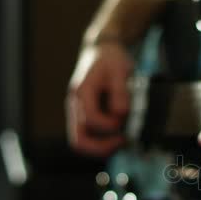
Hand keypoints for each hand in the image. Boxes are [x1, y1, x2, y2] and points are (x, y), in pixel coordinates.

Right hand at [66, 42, 133, 156]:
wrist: (101, 51)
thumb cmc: (111, 59)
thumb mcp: (120, 70)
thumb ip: (120, 92)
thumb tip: (120, 114)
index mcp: (82, 92)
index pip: (90, 119)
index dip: (110, 125)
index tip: (125, 122)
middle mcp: (75, 106)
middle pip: (78, 141)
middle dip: (102, 148)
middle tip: (123, 142)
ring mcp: (77, 113)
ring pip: (82, 142)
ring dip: (103, 147)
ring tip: (123, 140)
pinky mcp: (84, 116)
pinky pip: (89, 137)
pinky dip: (103, 141)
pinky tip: (119, 135)